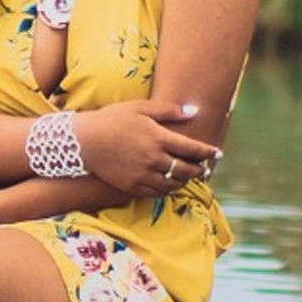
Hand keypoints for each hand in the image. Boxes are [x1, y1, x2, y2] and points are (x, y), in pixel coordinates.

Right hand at [74, 102, 220, 197]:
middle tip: (205, 168)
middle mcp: (153, 159)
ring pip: (173, 184)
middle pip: (186, 170)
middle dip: (200, 170)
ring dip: (184, 181)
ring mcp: (143, 175)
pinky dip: (167, 189)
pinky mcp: (132, 186)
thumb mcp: (139, 108)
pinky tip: (169, 184)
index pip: (192, 149)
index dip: (208, 152)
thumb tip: (193, 111)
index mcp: (158, 138)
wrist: (83, 141)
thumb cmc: (112, 119)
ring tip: (188, 177)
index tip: (217, 153)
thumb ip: (168, 110)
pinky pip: (157, 193)